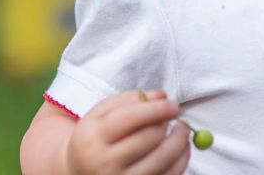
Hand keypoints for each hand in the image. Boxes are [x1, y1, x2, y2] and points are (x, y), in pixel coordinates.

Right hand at [66, 90, 189, 174]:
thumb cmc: (96, 137)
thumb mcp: (101, 113)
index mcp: (93, 138)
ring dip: (180, 140)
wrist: (81, 172)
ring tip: (182, 130)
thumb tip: (162, 96)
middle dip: (166, 124)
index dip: (157, 109)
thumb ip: (130, 98)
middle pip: (148, 138)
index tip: (174, 105)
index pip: (130, 118)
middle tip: (172, 117)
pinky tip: (181, 148)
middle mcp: (104, 163)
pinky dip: (181, 159)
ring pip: (162, 159)